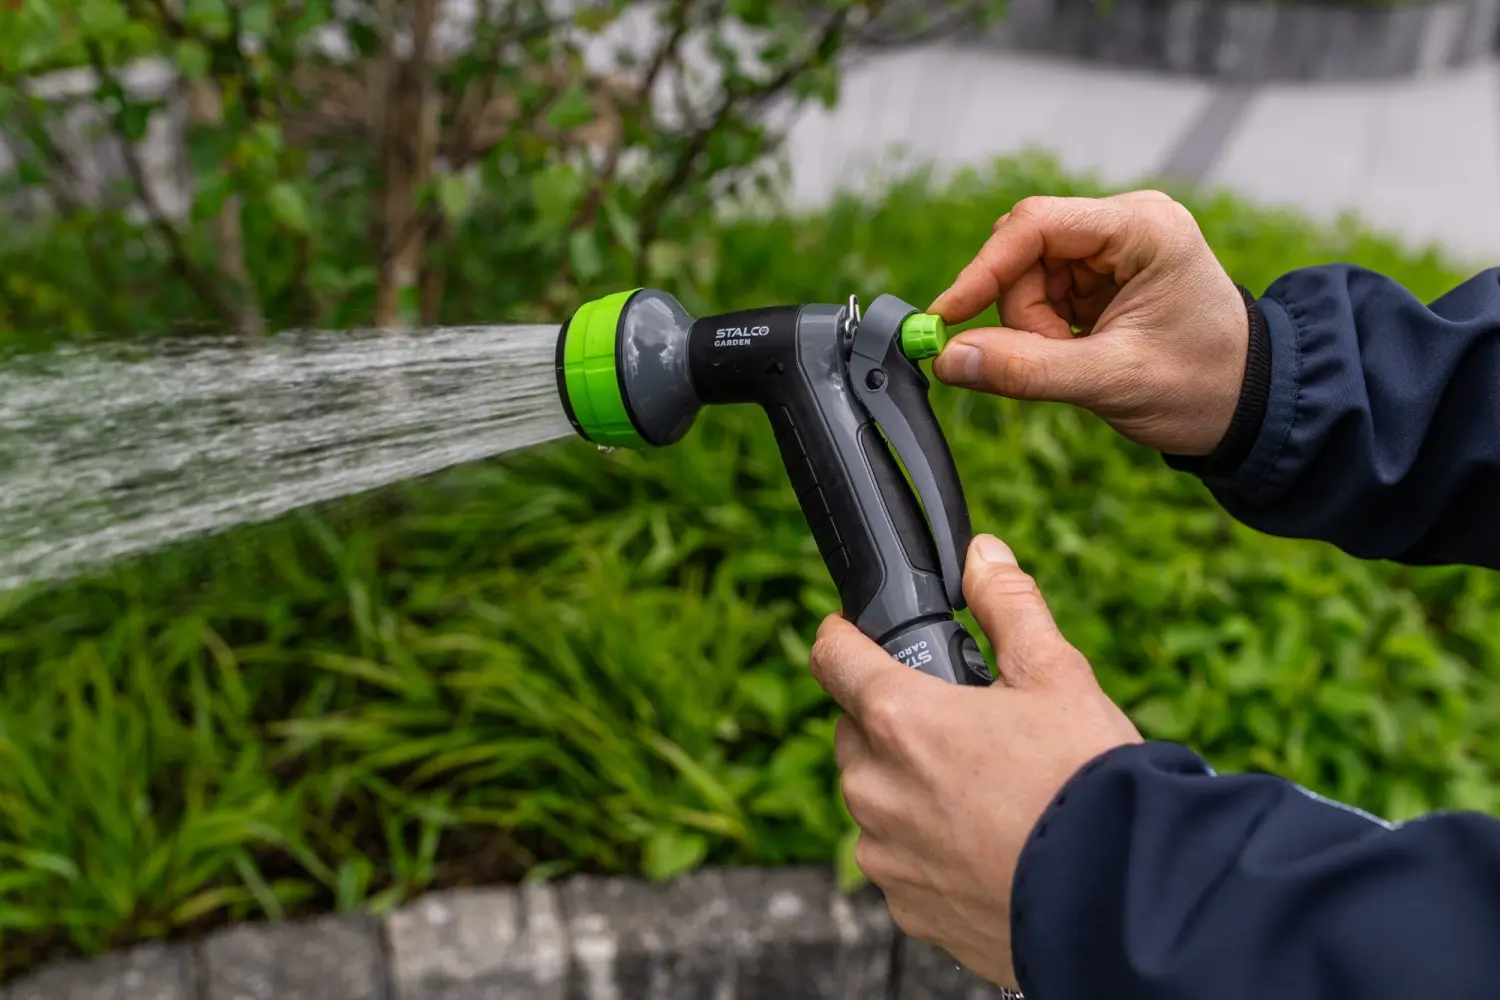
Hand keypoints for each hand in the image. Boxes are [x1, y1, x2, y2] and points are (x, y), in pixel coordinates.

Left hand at [810, 534, 1141, 988]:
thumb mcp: (1057, 675)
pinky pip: (899, 863)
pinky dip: (928, 850)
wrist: (1122, 900)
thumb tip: (982, 556)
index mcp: (900, 718)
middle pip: (856, 733)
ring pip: (875, 801)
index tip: (854, 634)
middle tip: (961, 726)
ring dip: (909, 789)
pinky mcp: (908, 908)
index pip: (832, 656)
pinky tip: (987, 847)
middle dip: (894, 721)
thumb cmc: (1086, 784)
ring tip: (985, 792)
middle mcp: (876, 788)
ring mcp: (887, 855)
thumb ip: (1008, 607)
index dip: (844, 636)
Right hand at [928, 192, 1247, 455]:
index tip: (947, 317)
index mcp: (1143, 228)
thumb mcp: (1110, 381)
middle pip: (1025, 252)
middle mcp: (1126, 224)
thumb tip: (949, 359)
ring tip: (1080, 359)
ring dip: (1033, 326)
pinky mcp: (1101, 276)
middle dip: (1022, 311)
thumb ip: (1025, 369)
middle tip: (1052, 356)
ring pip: (1026, 276)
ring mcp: (1113, 249)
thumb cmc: (1202, 387)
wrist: (1249, 409)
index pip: (1036, 225)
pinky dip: (1044, 329)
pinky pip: (1041, 294)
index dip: (983, 271)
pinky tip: (1079, 350)